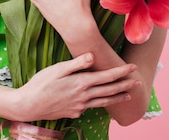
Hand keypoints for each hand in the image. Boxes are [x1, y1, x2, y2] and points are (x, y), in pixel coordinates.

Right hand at [8, 53, 138, 121]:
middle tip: (138, 81)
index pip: (106, 76)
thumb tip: (92, 56)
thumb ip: (76, 63)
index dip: (121, 72)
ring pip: (103, 101)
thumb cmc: (40, 84)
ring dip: (117, 97)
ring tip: (128, 95)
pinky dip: (99, 103)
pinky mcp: (74, 113)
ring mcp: (80, 106)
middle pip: (109, 90)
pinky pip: (90, 107)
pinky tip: (99, 101)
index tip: (132, 67)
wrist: (29, 105)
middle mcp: (83, 96)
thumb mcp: (56, 69)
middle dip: (125, 85)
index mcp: (81, 83)